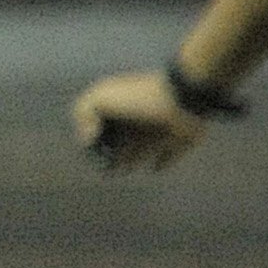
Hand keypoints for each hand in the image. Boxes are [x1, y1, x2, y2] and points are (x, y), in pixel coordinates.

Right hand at [70, 70, 203, 174]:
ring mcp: (159, 128)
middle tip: (104, 169)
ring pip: (142, 148)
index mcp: (119, 105)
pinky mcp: (179, 140)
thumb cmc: (139, 98)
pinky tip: (156, 168)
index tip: (90, 152)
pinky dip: (162, 162)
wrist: (183, 98)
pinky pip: (168, 155)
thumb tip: (87, 139)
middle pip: (120, 137)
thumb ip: (84, 112)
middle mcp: (138, 116)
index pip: (101, 124)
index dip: (92, 138)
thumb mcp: (101, 97)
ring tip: (124, 171)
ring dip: (132, 159)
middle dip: (111, 152)